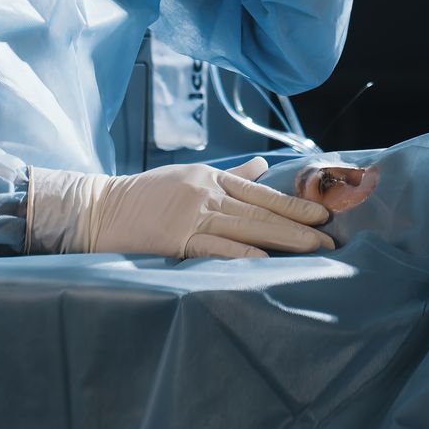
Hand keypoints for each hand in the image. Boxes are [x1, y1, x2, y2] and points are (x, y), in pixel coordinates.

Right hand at [29, 157, 334, 258]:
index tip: (323, 213)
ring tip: (313, 249)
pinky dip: (241, 253)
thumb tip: (262, 168)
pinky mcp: (176, 237)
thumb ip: (228, 176)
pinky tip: (266, 261)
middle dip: (299, 223)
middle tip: (330, 235)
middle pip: (262, 209)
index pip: (261, 191)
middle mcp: (206, 192)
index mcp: (210, 177)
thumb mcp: (188, 176)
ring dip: (284, 238)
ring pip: (248, 227)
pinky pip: (215, 246)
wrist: (98, 208)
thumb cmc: (143, 196)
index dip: (294, 202)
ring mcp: (192, 214)